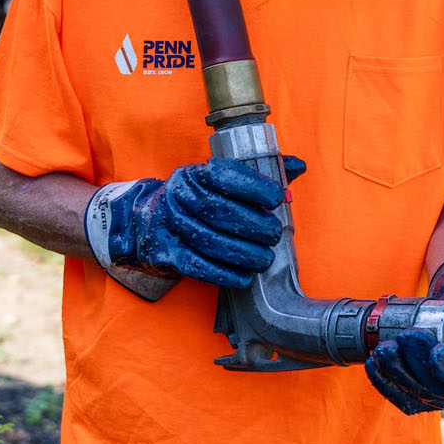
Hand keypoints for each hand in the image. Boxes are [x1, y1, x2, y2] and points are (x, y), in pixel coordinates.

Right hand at [85, 155, 304, 296]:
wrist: (144, 222)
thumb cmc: (197, 200)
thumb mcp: (219, 181)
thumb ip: (259, 173)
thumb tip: (298, 165)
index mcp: (195, 174)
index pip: (223, 175)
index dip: (252, 186)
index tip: (276, 197)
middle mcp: (178, 196)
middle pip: (216, 211)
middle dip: (251, 225)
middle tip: (274, 234)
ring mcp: (168, 225)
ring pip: (207, 241)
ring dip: (241, 253)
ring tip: (264, 260)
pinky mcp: (164, 252)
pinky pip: (195, 266)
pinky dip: (222, 274)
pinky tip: (244, 278)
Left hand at [364, 254, 443, 413]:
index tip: (436, 351)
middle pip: (442, 389)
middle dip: (418, 364)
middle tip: (406, 335)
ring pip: (419, 394)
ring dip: (398, 372)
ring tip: (384, 347)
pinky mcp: (423, 393)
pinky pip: (403, 397)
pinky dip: (385, 383)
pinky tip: (374, 365)